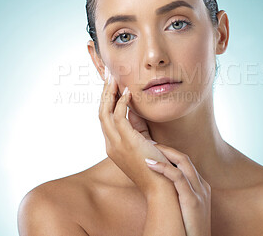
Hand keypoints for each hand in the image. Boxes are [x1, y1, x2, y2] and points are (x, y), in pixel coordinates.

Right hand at [99, 73, 172, 196]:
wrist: (161, 187)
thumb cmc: (156, 166)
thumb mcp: (144, 144)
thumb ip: (138, 129)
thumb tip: (136, 111)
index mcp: (113, 146)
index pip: (105, 119)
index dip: (106, 101)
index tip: (111, 86)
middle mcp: (110, 144)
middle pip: (101, 113)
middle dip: (104, 93)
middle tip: (108, 76)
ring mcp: (116, 144)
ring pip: (105, 113)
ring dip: (109, 94)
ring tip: (114, 79)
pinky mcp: (126, 142)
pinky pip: (119, 116)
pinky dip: (122, 102)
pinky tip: (128, 92)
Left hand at [145, 144, 211, 235]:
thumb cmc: (188, 231)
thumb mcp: (186, 210)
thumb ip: (179, 196)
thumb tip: (161, 188)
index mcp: (201, 187)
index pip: (185, 163)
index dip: (169, 154)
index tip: (153, 149)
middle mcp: (202, 186)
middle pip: (184, 158)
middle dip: (166, 149)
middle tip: (148, 142)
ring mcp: (199, 193)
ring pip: (183, 162)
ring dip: (164, 152)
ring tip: (147, 148)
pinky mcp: (193, 201)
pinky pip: (178, 177)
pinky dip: (163, 168)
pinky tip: (149, 163)